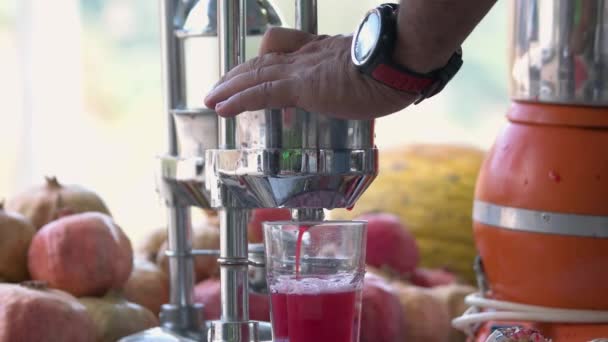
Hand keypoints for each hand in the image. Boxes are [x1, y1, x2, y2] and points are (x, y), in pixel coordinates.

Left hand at [204, 27, 414, 119]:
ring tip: (210, 98)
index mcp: (321, 53)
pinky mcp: (302, 86)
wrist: (400, 65)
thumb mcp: (370, 75)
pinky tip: (221, 107)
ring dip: (229, 88)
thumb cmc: (395, 72)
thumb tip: (369, 93)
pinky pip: (261, 93)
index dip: (261, 65)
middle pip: (262, 62)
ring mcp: (303, 70)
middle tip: (220, 87)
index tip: (250, 76)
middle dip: (238, 76)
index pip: (281, 55)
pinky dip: (238, 100)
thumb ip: (359, 83)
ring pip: (255, 76)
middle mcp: (307, 57)